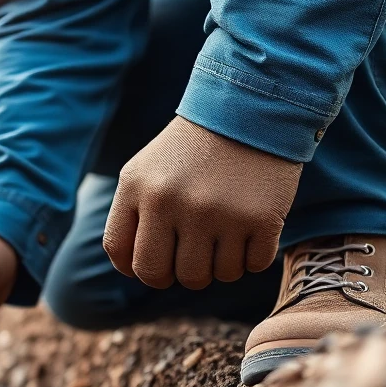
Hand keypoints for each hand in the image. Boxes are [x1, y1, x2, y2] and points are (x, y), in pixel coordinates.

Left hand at [103, 116, 301, 288]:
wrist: (249, 109)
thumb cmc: (192, 150)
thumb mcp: (145, 172)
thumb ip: (130, 218)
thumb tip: (132, 272)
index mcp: (139, 190)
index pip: (125, 259)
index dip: (141, 269)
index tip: (160, 258)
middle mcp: (173, 203)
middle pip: (162, 277)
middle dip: (176, 273)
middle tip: (193, 253)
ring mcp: (218, 213)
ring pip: (211, 277)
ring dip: (219, 265)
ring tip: (224, 234)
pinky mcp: (260, 220)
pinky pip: (252, 267)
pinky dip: (252, 256)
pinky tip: (251, 228)